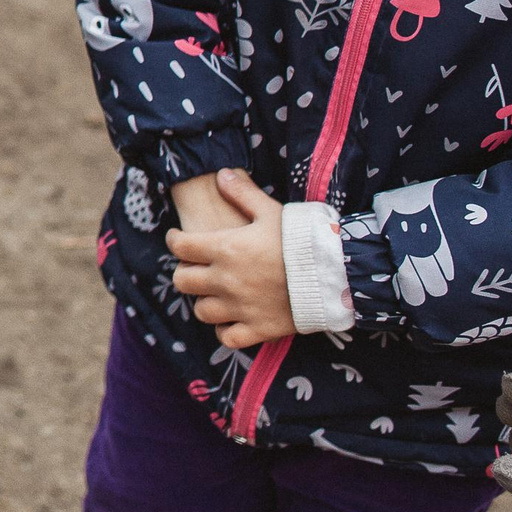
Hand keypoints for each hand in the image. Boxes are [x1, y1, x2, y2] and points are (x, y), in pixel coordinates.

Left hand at [166, 168, 293, 348]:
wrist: (336, 274)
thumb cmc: (303, 239)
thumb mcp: (271, 211)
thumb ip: (243, 193)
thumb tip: (221, 174)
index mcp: (225, 248)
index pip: (180, 246)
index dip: (175, 241)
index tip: (179, 239)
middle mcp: (226, 280)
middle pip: (182, 281)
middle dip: (186, 272)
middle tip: (196, 268)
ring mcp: (240, 308)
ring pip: (201, 311)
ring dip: (204, 302)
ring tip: (214, 294)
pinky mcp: (258, 329)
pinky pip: (227, 338)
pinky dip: (225, 331)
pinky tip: (231, 321)